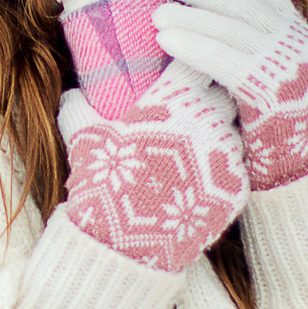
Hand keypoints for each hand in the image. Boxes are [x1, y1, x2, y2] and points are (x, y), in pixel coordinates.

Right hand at [58, 58, 247, 273]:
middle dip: (208, 102)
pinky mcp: (237, 187)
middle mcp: (208, 119)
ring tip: (191, 157)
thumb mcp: (83, 140)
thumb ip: (78, 110)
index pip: (198, 63)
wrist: (123, 244)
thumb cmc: (101, 184)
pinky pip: (236, 169)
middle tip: (186, 119)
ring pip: (233, 133)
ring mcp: (226, 154)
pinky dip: (220, 172)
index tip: (180, 79)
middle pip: (222, 95)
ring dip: (217, 138)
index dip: (189, 70)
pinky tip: (198, 184)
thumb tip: (70, 95)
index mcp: (175, 98)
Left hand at [153, 0, 307, 189]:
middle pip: (244, 1)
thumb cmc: (267, 116)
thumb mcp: (262, 68)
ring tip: (155, 14)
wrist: (298, 167)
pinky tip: (165, 40)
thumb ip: (240, 39)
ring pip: (235, 28)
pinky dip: (195, 46)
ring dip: (192, 16)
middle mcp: (296, 42)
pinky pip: (228, 62)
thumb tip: (193, 8)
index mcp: (294, 30)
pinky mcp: (272, 94)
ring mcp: (287, 67)